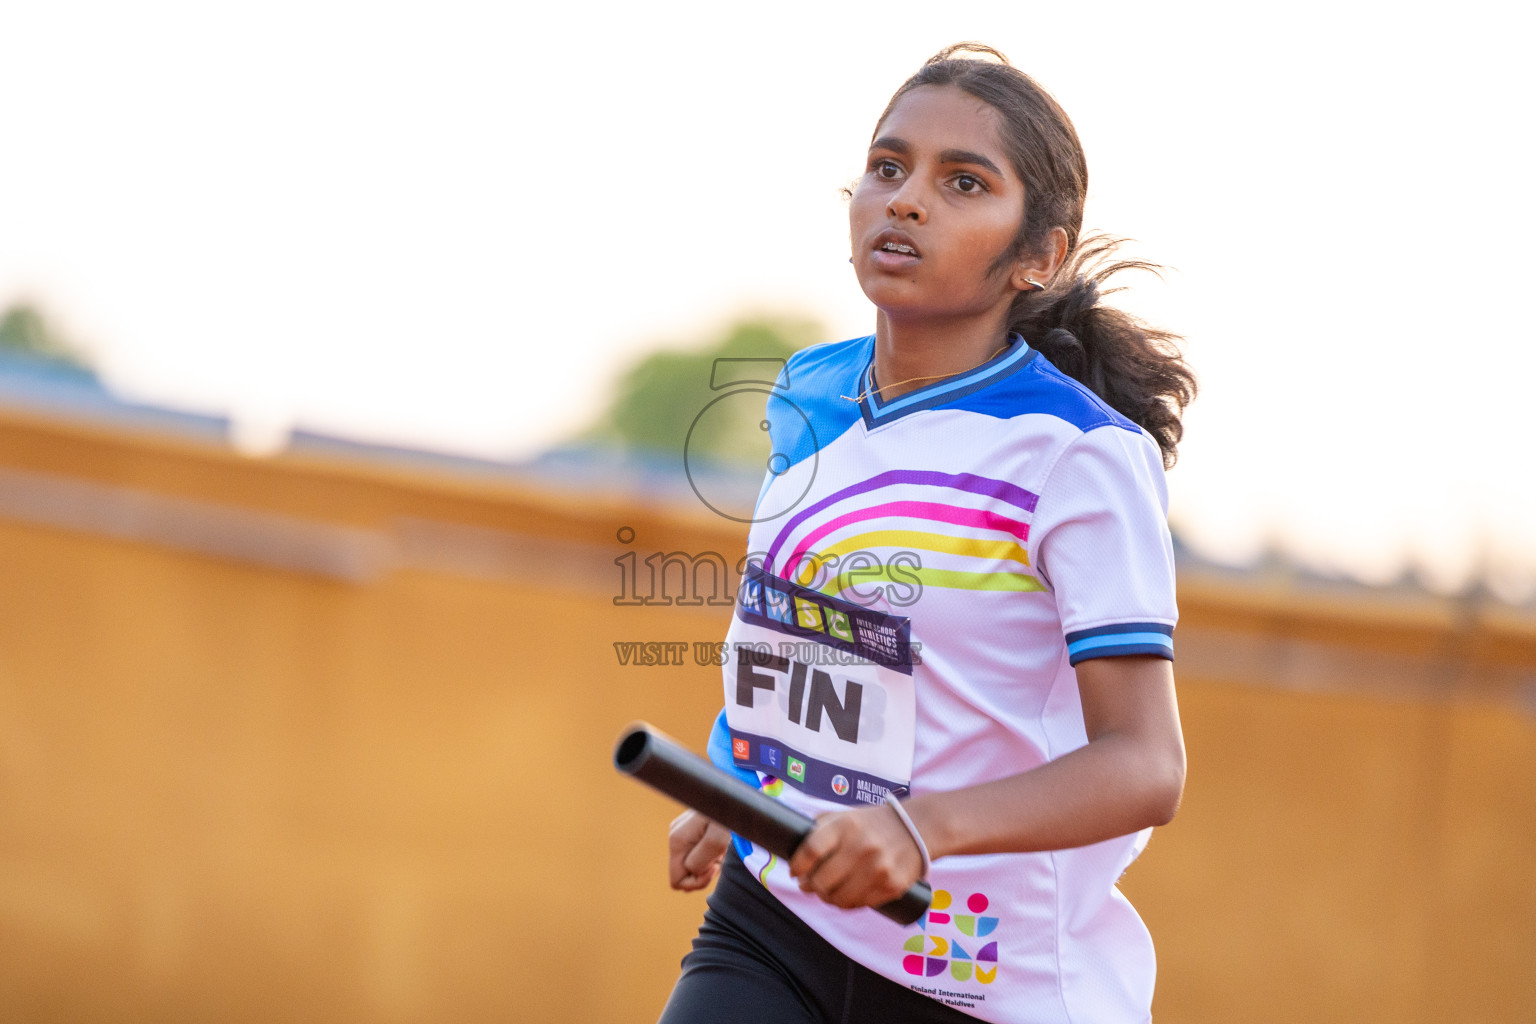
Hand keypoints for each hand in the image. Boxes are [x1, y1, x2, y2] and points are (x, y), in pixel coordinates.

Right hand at [668, 810, 731, 890]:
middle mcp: (676, 836)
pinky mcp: (693, 830)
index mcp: (677, 840)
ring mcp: (684, 833)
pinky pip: (699, 854)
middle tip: (721, 857)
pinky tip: (723, 843)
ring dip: (711, 862)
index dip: (696, 882)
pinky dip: (713, 854)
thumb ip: (699, 860)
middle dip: (704, 872)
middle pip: (685, 874)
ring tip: (724, 848)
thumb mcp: (717, 839)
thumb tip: (691, 872)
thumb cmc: (731, 812)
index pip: (676, 881)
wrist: (739, 792)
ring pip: (693, 864)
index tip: (714, 868)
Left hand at [788, 803, 923, 909]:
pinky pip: (859, 904)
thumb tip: (791, 849)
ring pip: (838, 898)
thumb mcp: (844, 816)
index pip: (810, 850)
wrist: (916, 829)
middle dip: (810, 886)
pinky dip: (848, 903)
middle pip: (821, 880)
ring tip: (826, 892)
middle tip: (808, 885)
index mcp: (846, 825)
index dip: (797, 866)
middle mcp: (862, 846)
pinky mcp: (891, 886)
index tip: (795, 872)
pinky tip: (846, 895)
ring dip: (827, 898)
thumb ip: (819, 829)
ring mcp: (878, 868)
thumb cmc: (871, 824)